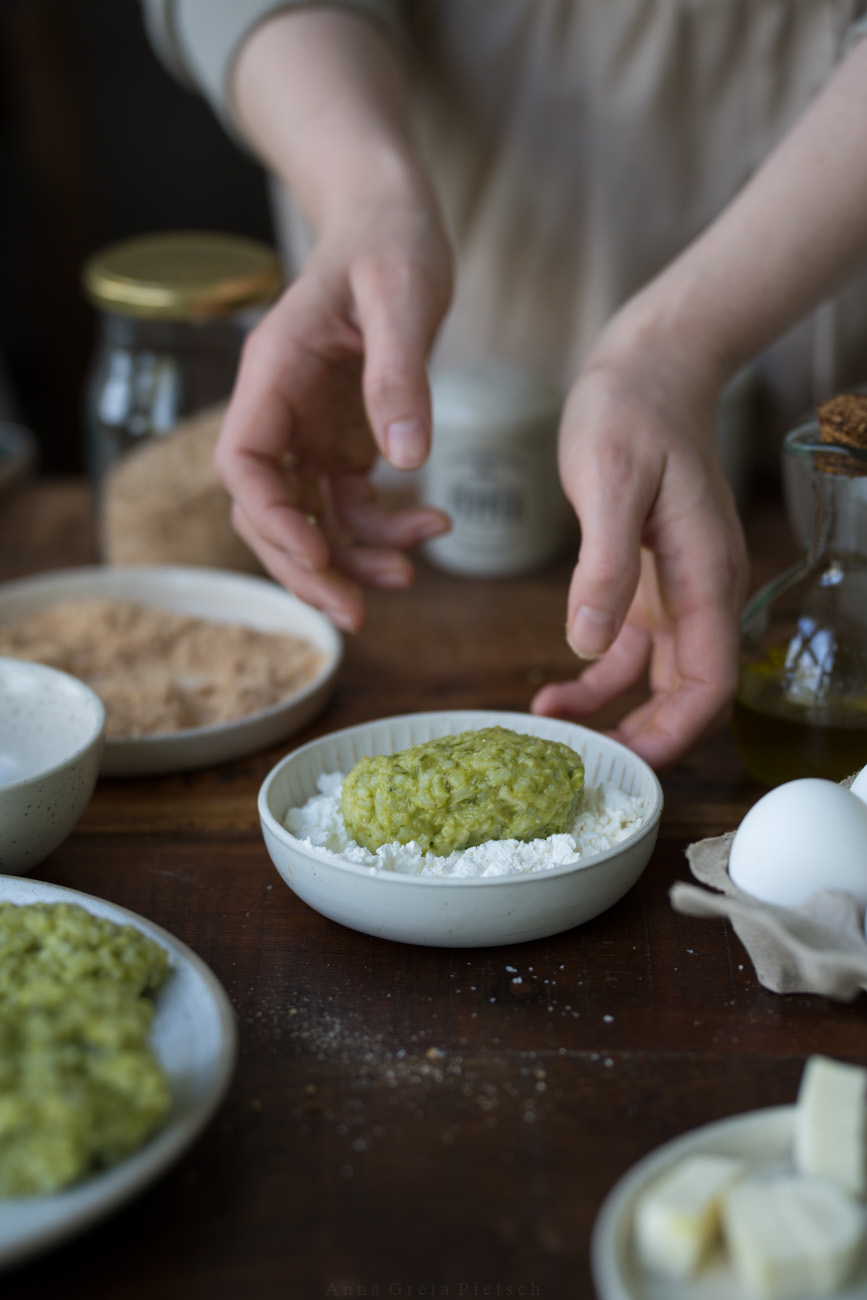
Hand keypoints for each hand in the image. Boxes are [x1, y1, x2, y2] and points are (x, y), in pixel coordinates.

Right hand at [214, 193, 453, 631]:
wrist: (393, 221)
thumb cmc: (391, 243)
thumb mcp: (403, 295)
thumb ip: (400, 374)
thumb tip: (406, 460)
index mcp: (274, 373)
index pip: (242, 462)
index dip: (271, 518)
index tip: (318, 553)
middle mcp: (281, 409)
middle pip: (267, 510)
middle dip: (308, 566)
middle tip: (356, 614)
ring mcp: (307, 430)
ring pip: (310, 518)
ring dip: (352, 558)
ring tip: (409, 577)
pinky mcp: (341, 439)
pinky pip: (350, 502)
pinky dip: (385, 526)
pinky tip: (432, 525)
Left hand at [531, 315, 749, 768]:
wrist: (647, 365)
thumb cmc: (633, 412)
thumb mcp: (611, 482)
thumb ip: (605, 567)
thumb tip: (587, 644)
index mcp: (705, 573)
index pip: (710, 680)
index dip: (675, 732)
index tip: (628, 764)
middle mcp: (700, 589)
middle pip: (688, 690)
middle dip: (644, 735)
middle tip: (584, 766)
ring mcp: (674, 586)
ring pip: (655, 674)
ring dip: (613, 709)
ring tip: (553, 728)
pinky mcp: (646, 576)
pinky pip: (627, 644)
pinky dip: (597, 673)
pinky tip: (557, 686)